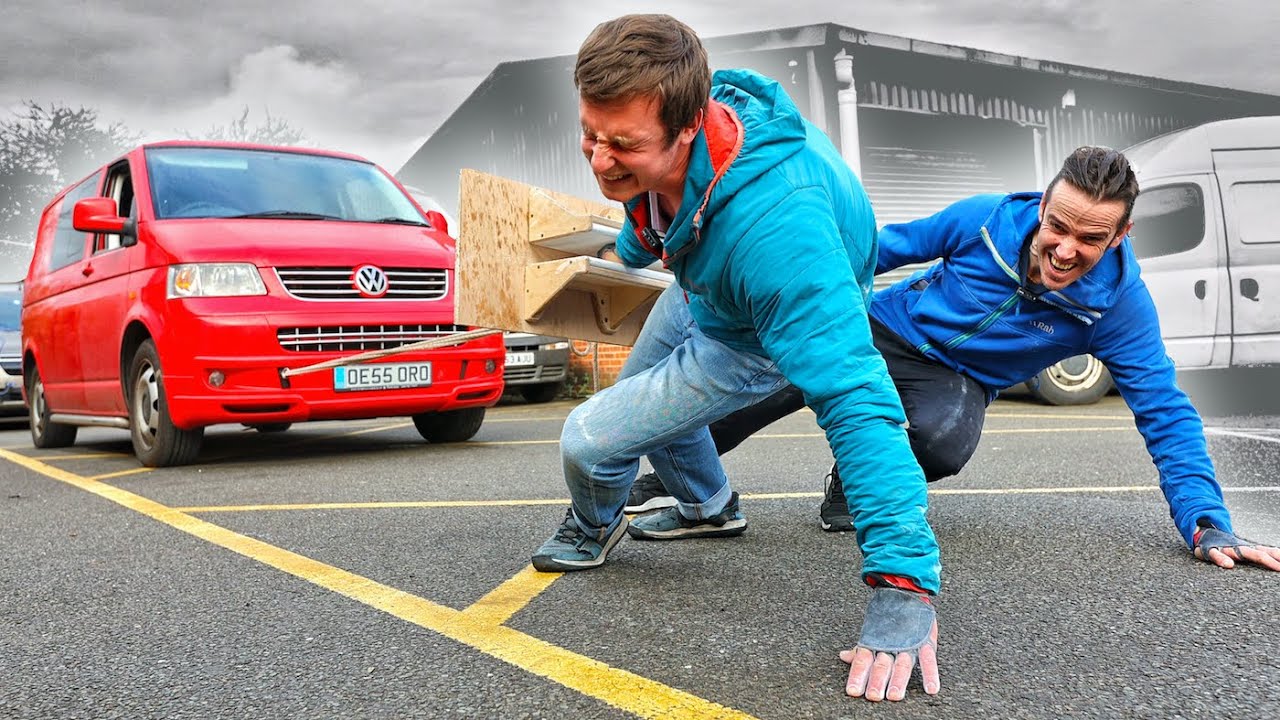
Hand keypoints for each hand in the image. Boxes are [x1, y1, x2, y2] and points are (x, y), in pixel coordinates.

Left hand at [841, 586, 939, 700]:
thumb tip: (842, 657)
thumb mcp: (872, 632)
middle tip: (873, 696)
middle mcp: (891, 643)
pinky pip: (929, 658)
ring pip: (903, 664)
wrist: (906, 589)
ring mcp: (909, 642)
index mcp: (875, 642)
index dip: (857, 675)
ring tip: (895, 695)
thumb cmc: (888, 617)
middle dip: (877, 681)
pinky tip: (931, 688)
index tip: (853, 691)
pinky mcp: (926, 640)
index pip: (863, 660)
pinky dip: (931, 673)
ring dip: (898, 680)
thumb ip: (859, 649)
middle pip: (882, 665)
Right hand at [1194, 526, 1279, 570]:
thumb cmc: (1226, 547)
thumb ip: (1262, 554)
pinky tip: (1228, 565)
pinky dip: (1221, 559)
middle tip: (1279, 568)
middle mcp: (1238, 548)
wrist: (1203, 534)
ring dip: (1252, 556)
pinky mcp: (1209, 551)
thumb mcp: (1244, 551)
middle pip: (1257, 554)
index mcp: (1248, 549)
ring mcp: (1225, 548)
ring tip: (1258, 564)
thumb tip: (1279, 557)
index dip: (1277, 556)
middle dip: (1269, 560)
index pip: (1267, 552)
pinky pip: (1214, 554)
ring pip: (1238, 552)